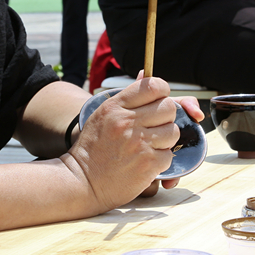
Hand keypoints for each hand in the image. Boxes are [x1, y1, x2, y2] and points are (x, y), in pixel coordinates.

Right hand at [66, 77, 178, 211]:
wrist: (81, 181)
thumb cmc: (94, 146)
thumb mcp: (104, 114)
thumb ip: (128, 96)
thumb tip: (146, 74)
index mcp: (116, 106)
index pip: (154, 86)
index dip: (162, 92)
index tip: (158, 101)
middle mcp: (127, 122)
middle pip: (169, 107)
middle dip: (165, 117)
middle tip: (154, 126)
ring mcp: (138, 143)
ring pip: (173, 132)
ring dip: (165, 140)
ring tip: (150, 145)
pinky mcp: (147, 164)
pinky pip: (169, 155)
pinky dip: (160, 160)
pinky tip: (146, 161)